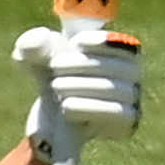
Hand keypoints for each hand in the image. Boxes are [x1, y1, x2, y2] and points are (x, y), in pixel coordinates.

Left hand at [13, 25, 142, 142]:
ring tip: (55, 87)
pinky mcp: (126, 125)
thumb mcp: (34, 58)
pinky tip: (67, 106)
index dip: (101, 41)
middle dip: (84, 63)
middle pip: (118, 66)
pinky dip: (90, 108)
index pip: (122, 44)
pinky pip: (117, 114)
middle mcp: (132, 74)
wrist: (51, 120)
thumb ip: (31, 44)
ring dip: (81, 85)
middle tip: (54, 66)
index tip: (74, 43)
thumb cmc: (50, 78)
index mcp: (118, 51)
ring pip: (115, 89)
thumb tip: (40, 39)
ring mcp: (132, 100)